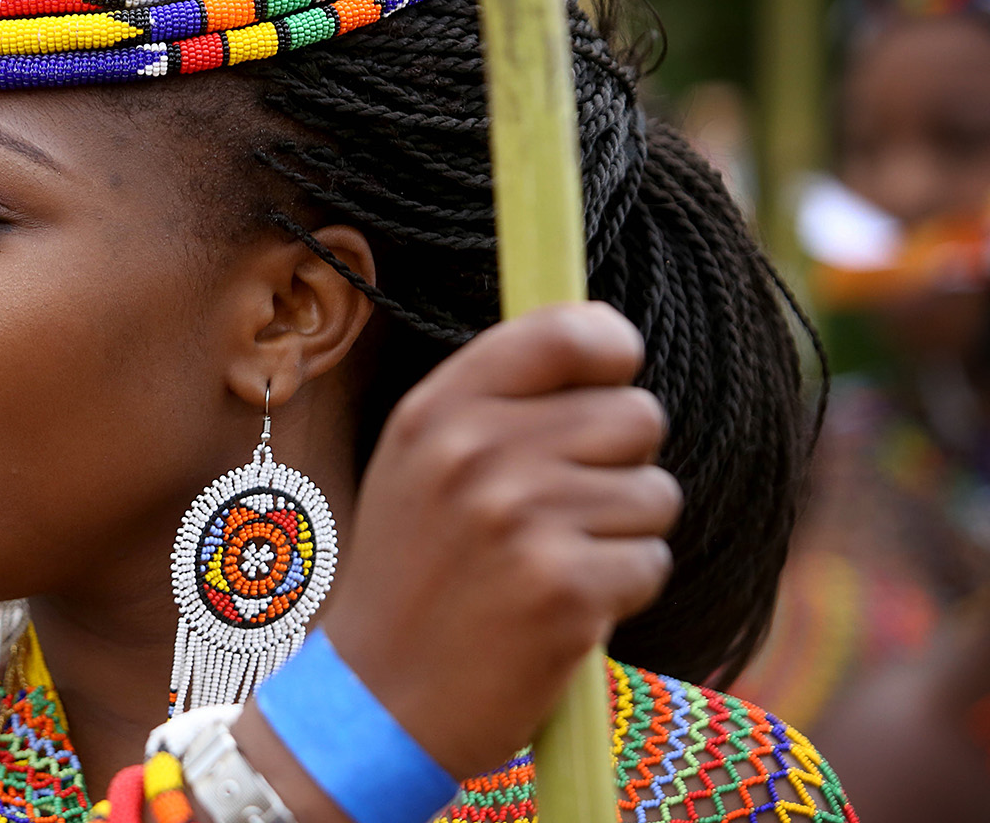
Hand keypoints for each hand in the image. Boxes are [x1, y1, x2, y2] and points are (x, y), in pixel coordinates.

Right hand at [317, 301, 678, 778]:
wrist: (377, 701)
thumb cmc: (415, 577)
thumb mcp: (418, 465)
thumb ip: (495, 400)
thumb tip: (607, 339)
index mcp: (437, 411)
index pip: (568, 332)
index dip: (612, 353)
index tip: (606, 383)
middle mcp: (476, 454)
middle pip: (636, 414)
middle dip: (617, 465)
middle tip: (557, 514)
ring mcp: (521, 522)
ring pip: (655, 494)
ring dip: (621, 537)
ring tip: (548, 568)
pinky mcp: (565, 591)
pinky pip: (652, 563)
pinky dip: (619, 594)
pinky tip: (557, 613)